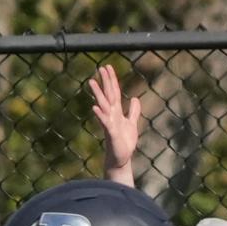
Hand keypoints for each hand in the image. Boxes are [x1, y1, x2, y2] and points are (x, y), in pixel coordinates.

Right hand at [89, 64, 140, 179]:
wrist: (121, 158)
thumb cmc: (124, 143)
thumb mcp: (132, 124)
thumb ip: (133, 111)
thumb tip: (135, 98)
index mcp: (116, 112)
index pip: (114, 92)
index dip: (112, 80)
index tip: (107, 67)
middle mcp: (111, 115)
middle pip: (108, 95)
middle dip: (105, 82)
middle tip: (100, 67)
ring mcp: (109, 123)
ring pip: (103, 105)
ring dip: (97, 94)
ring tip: (91, 82)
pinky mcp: (110, 133)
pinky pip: (104, 122)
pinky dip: (100, 115)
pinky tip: (94, 108)